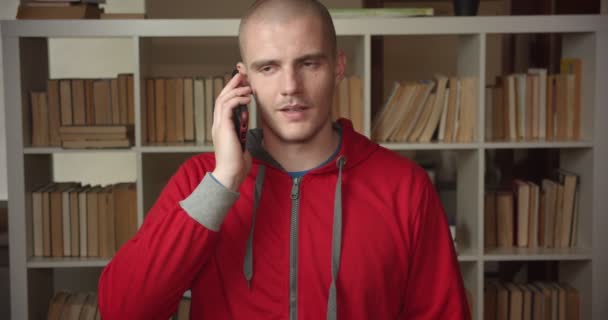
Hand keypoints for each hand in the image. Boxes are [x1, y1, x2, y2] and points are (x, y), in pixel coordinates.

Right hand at [211, 71, 252, 191]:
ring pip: (223, 99)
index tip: (242, 84)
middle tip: (242, 76)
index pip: (224, 104)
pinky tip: (247, 98)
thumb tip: (248, 124)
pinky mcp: (223, 127)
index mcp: (221, 128)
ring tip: (247, 86)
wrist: (230, 174)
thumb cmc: (237, 164)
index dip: (232, 92)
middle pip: (221, 97)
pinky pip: (228, 107)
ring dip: (236, 90)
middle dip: (232, 85)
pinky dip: (237, 99)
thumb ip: (243, 133)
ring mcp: (219, 125)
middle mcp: (218, 124)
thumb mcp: (242, 144)